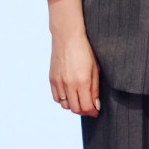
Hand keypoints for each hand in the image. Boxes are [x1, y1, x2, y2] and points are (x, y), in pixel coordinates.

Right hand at [48, 0, 99, 116]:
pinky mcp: (52, 79)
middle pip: (75, 109)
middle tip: (89, 108)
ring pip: (65, 105)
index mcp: (82, 81)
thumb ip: (95, 89)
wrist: (67, 36)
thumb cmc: (85, 50)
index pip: (86, 107)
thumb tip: (96, 106)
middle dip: (84, 111)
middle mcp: (69, 84)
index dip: (92, 112)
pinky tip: (70, 95)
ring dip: (73, 106)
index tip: (96, 112)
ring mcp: (59, 82)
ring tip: (80, 100)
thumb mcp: (95, 68)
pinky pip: (56, 98)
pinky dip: (63, 100)